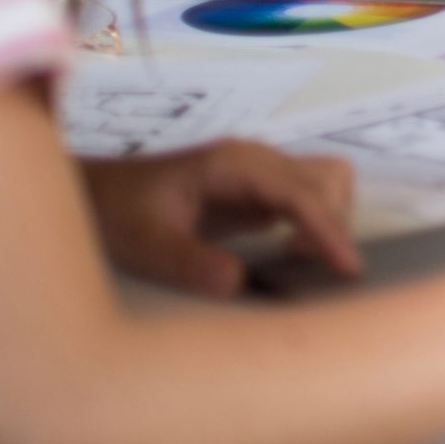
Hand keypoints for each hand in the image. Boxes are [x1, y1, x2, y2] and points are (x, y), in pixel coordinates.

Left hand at [80, 139, 358, 296]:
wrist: (97, 192)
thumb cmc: (119, 212)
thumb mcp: (142, 243)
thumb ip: (187, 261)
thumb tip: (240, 283)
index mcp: (234, 164)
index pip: (300, 192)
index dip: (328, 229)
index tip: (347, 268)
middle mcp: (257, 160)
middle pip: (326, 180)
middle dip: (330, 225)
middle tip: (307, 270)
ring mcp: (262, 171)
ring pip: (327, 182)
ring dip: (329, 219)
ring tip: (299, 259)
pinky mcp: (261, 188)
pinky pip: (309, 195)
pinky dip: (317, 221)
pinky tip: (292, 250)